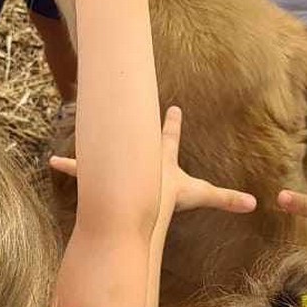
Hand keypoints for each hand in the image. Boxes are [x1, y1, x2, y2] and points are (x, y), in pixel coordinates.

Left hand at [51, 106, 257, 213]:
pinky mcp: (100, 173)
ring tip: (83, 133)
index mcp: (159, 155)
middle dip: (132, 118)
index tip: (174, 107)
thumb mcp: (201, 195)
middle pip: (133, 130)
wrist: (141, 200)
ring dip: (95, 141)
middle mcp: (136, 153)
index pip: (169, 135)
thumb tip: (255, 203)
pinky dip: (69, 165)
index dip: (173, 123)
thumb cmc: (169, 197)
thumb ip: (227, 199)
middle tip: (126, 102)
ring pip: (105, 146)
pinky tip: (51, 161)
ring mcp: (118, 161)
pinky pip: (81, 167)